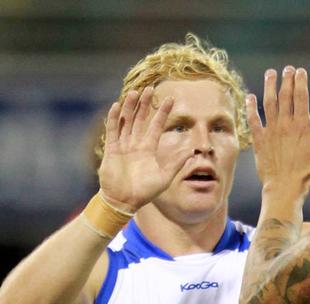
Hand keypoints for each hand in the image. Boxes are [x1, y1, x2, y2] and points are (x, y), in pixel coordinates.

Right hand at [98, 87, 187, 212]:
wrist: (125, 202)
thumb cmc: (145, 192)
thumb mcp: (166, 177)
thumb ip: (178, 163)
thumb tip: (193, 151)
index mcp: (148, 149)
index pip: (156, 126)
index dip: (162, 113)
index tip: (170, 99)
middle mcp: (136, 145)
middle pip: (140, 119)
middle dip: (145, 104)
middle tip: (150, 89)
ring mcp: (123, 146)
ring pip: (126, 121)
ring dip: (130, 107)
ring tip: (135, 92)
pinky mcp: (112, 150)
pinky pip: (113, 131)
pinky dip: (114, 119)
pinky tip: (117, 106)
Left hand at [246, 66, 309, 198]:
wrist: (284, 188)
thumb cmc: (307, 173)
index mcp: (302, 126)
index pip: (301, 97)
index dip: (300, 81)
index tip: (300, 71)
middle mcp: (285, 124)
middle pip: (285, 95)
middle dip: (286, 79)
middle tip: (287, 68)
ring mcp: (270, 131)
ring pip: (268, 103)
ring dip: (269, 86)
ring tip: (270, 73)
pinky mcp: (259, 140)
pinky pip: (253, 119)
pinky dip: (250, 107)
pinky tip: (250, 96)